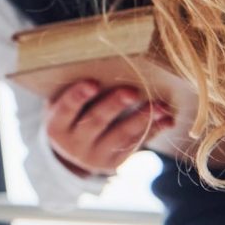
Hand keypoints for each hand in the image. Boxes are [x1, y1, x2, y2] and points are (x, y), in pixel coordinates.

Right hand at [44, 80, 173, 176]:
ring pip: (120, 136)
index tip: (93, 83)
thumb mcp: (62, 106)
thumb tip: (104, 62)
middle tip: (132, 91)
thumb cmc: (71, 115)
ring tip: (160, 106)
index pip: (66, 109)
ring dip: (142, 119)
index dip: (78, 96)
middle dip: (115, 105)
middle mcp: (73, 145)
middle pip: (96, 122)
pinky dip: (153, 130)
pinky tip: (167, 119)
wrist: (72, 153)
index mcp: (56, 127)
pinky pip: (135, 144)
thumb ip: (75, 90)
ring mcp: (94, 157)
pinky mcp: (114, 162)